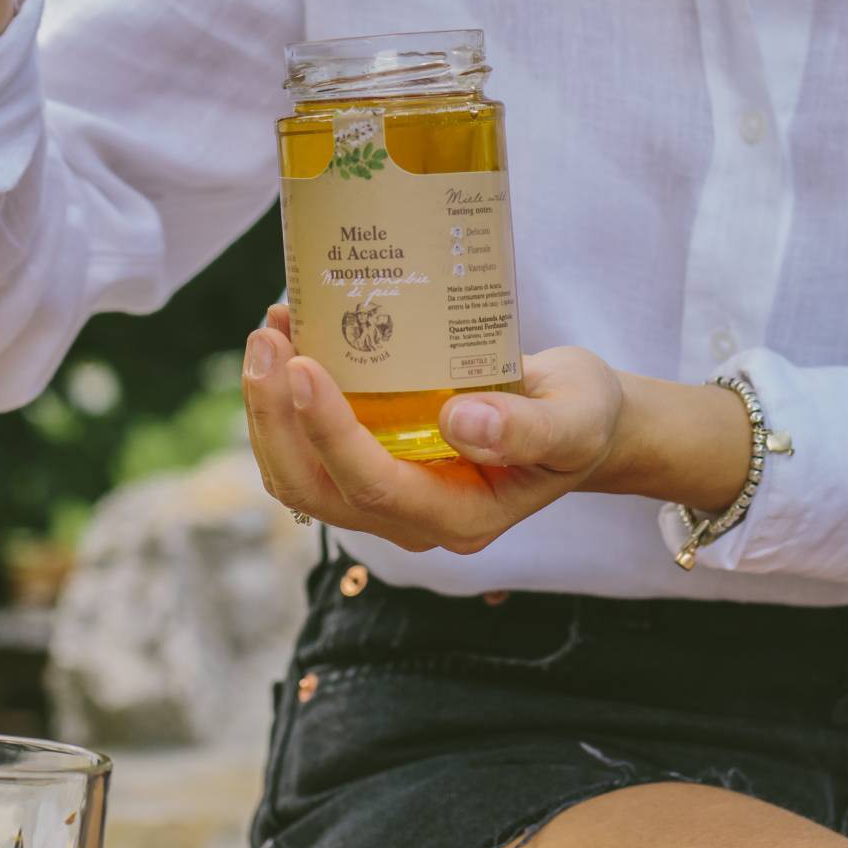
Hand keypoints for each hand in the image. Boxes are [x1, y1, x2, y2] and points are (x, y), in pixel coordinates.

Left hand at [243, 302, 625, 554]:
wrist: (576, 418)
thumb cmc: (580, 415)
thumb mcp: (576, 416)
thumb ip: (527, 427)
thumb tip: (459, 421)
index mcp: (464, 515)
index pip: (377, 488)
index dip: (330, 433)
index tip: (303, 367)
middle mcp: (414, 517)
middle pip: (317, 489)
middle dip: (276, 417)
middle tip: (269, 337)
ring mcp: (388, 495)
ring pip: (299, 475)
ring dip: (268, 408)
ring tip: (270, 330)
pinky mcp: (373, 462)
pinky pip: (309, 448)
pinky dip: (283, 401)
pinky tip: (291, 338)